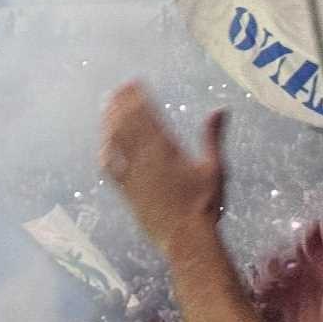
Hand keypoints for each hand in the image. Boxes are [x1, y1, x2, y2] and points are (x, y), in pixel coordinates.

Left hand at [100, 83, 226, 257]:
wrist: (185, 238)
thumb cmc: (204, 203)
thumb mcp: (215, 167)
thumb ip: (213, 137)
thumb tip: (219, 109)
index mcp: (166, 149)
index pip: (147, 116)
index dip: (138, 97)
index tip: (134, 83)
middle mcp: (145, 158)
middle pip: (128, 124)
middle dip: (122, 103)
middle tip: (118, 88)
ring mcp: (132, 175)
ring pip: (115, 142)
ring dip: (110, 121)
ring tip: (108, 107)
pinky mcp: (126, 191)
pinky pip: (111, 168)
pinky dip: (106, 151)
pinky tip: (103, 144)